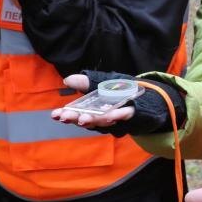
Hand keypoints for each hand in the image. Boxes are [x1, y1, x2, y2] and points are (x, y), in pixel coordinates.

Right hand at [53, 71, 186, 135]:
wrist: (145, 96)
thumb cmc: (118, 92)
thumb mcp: (99, 83)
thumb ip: (85, 82)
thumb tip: (68, 80)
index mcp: (92, 109)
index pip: (76, 114)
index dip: (66, 115)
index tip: (56, 115)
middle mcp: (102, 117)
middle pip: (88, 120)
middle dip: (77, 119)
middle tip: (68, 118)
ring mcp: (116, 118)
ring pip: (104, 122)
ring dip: (95, 120)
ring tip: (85, 119)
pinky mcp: (131, 114)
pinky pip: (124, 116)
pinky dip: (118, 116)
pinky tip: (112, 115)